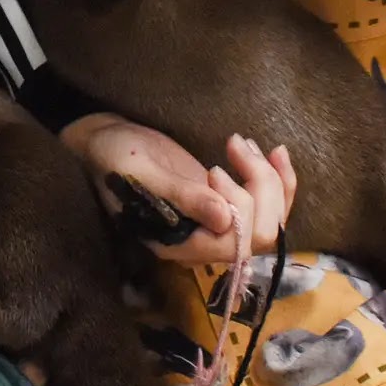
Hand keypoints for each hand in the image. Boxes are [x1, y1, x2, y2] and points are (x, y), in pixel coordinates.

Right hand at [61, 114, 295, 265]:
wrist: (105, 142)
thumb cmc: (114, 157)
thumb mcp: (141, 171)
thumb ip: (180, 195)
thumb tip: (224, 218)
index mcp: (178, 243)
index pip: (235, 243)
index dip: (240, 207)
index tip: (213, 169)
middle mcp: (203, 241)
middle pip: (263, 232)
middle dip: (263, 187)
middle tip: (236, 146)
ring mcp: (217, 225)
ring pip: (273, 219)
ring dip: (272, 179)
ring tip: (245, 143)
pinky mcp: (226, 204)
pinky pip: (268, 205)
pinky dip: (280, 179)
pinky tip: (274, 152)